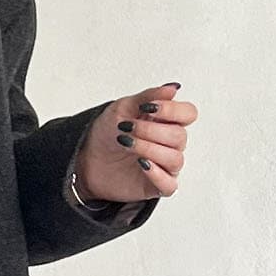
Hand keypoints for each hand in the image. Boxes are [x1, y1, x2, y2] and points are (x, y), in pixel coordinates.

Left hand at [73, 82, 195, 203]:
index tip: (148, 108)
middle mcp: (170, 144)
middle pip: (179, 137)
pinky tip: (141, 164)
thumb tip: (173, 88)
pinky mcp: (155, 186)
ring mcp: (164, 166)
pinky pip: (169, 185)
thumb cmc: (107, 133)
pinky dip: (157, 174)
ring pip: (175, 159)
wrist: (86, 159)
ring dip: (150, 149)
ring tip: (127, 144)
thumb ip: (148, 97)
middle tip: (128, 128)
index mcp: (167, 122)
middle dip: (152, 131)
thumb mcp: (123, 108)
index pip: (188, 114)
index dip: (173, 110)